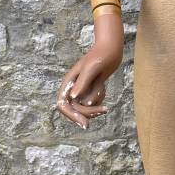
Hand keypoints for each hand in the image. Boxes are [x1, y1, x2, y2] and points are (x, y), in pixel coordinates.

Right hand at [55, 13, 123, 128]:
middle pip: (76, 109)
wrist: (111, 50)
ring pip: (86, 107)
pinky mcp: (90, 90)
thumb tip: (73, 98)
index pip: (63, 105)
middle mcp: (73, 88)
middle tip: (105, 110)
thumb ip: (82, 83)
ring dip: (96, 103)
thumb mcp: (91, 68)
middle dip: (89, 112)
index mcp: (68, 83)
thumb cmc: (100, 56)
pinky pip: (94, 102)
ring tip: (103, 89)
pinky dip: (100, 98)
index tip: (85, 123)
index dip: (72, 116)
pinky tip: (102, 85)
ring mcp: (82, 89)